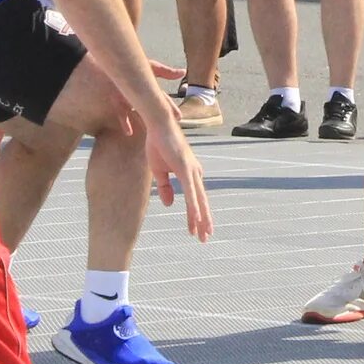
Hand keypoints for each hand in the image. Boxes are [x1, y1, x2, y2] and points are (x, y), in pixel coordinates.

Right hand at [139, 112, 210, 240]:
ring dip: (201, 219)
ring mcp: (192, 171)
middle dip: (203, 222)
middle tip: (205, 239)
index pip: (195, 200)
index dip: (197, 216)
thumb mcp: (160, 171)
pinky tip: (196, 217)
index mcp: (190, 174)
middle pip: (201, 203)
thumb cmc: (159, 145)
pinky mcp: (185, 169)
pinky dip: (194, 205)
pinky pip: (191, 192)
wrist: (158, 125)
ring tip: (203, 234)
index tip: (197, 231)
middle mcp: (195, 174)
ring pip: (199, 201)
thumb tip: (169, 204)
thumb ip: (166, 188)